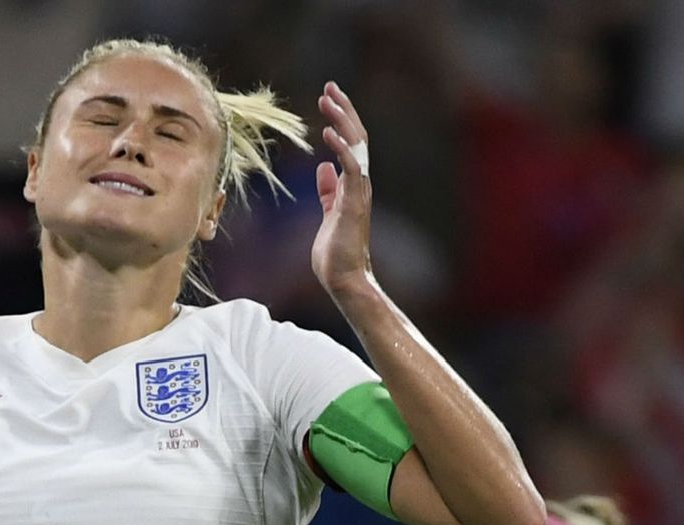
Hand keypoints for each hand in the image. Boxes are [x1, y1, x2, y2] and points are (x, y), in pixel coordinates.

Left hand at [310, 82, 372, 295]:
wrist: (344, 279)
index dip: (342, 119)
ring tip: (328, 98)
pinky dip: (341, 148)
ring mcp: (359, 192)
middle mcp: (360, 184)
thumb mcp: (329, 212)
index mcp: (354, 184)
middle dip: (343, 110)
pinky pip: (351, 168)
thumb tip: (324, 168)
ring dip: (342, 121)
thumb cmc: (336, 252)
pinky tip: (328, 133)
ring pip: (357, 146)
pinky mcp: (354, 203)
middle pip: (357, 137)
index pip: (351, 143)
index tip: (328, 98)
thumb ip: (329, 191)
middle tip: (329, 87)